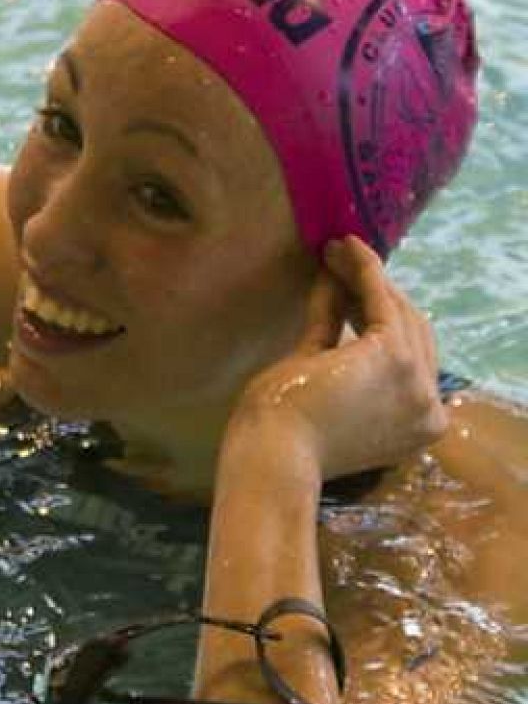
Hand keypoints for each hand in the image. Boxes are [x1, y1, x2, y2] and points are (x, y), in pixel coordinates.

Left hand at [232, 237, 445, 480]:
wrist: (273, 454)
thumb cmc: (283, 428)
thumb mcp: (315, 374)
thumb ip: (331, 333)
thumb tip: (333, 286)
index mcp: (417, 423)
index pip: (408, 355)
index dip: (380, 314)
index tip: (350, 283)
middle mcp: (430, 408)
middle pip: (410, 330)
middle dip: (374, 291)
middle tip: (341, 259)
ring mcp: (419, 384)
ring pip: (397, 311)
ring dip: (364, 274)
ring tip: (335, 250)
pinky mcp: (396, 358)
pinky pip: (381, 299)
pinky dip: (363, 270)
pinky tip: (341, 250)